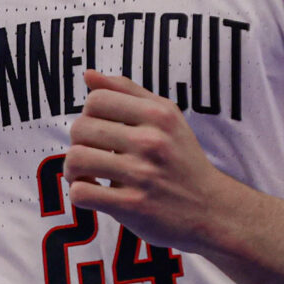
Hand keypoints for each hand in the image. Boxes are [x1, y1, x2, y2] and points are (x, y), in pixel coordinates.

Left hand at [62, 70, 234, 254]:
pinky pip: (81, 192)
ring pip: (76, 159)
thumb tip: (88, 74)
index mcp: (158, 114)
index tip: (100, 130)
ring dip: (73, 169)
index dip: (90, 114)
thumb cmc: (182, 159)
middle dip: (78, 142)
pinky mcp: (132, 205)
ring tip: (86, 174)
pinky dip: (79, 192)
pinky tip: (93, 192)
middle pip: (81, 128)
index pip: (96, 99)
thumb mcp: (166, 117)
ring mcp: (142, 174)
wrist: (210, 209)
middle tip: (92, 153)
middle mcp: (151, 141)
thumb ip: (127, 92)